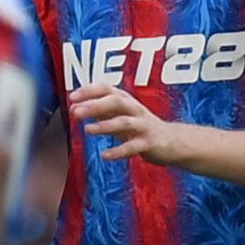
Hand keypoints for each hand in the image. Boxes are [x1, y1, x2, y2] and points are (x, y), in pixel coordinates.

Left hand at [72, 84, 206, 167]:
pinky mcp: (150, 142)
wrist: (172, 141)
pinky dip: (118, 151)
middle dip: (95, 105)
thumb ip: (100, 112)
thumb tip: (74, 108)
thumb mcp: (121, 115)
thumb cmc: (141, 127)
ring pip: (124, 122)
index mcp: (127, 100)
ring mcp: (144, 125)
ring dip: (105, 125)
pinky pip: (133, 146)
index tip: (72, 97)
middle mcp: (135, 109)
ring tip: (87, 130)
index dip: (90, 91)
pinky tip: (105, 156)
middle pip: (116, 101)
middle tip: (75, 112)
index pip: (107, 88)